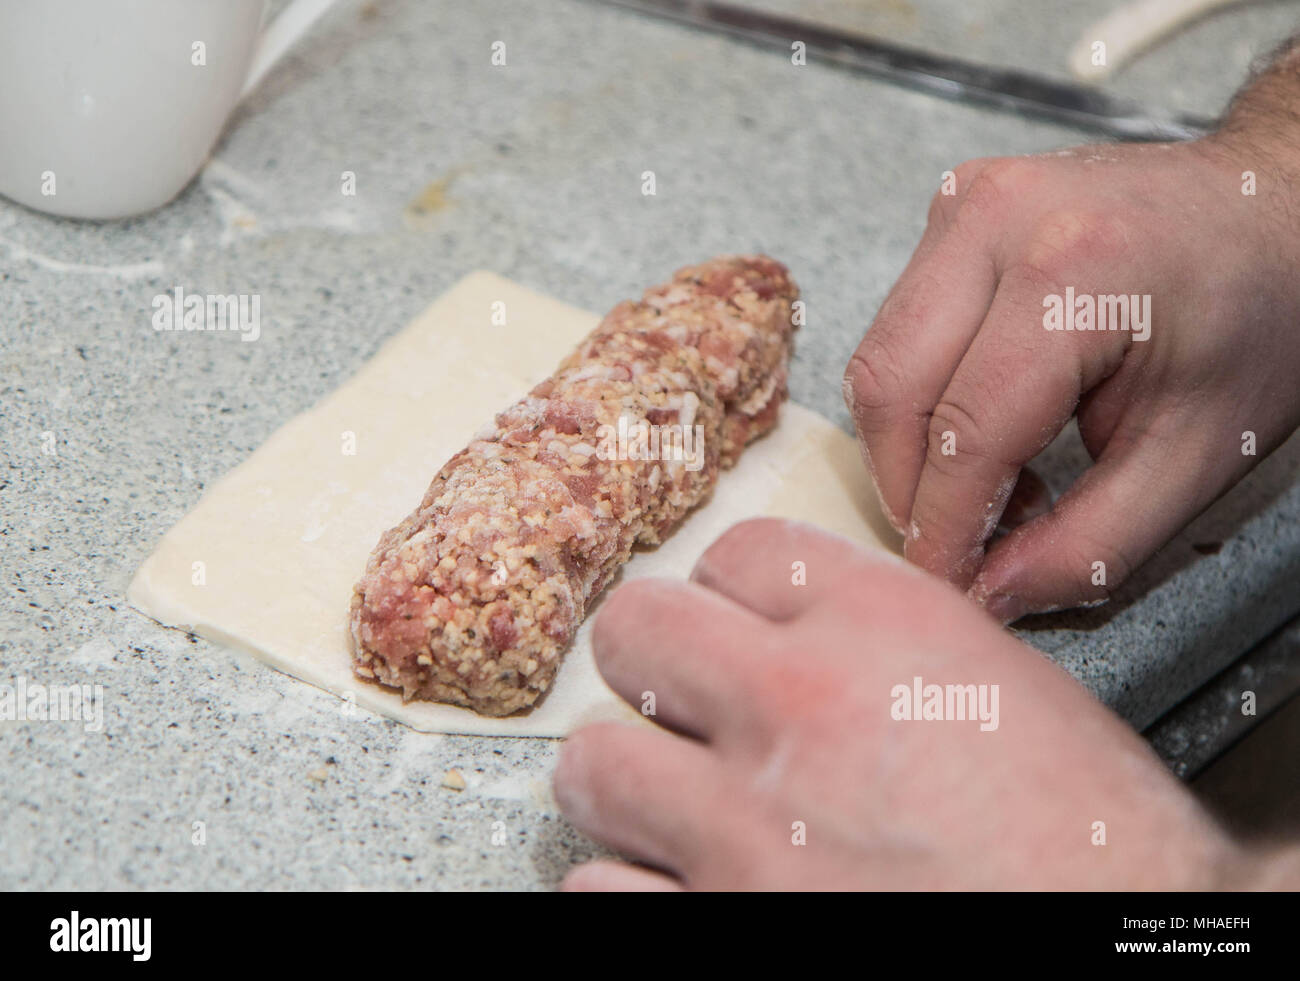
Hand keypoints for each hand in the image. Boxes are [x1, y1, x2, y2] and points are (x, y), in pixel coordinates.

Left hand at [553, 519, 1243, 889]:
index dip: (731, 593)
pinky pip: (600, 889)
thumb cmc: (1091, 842)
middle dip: (653, 665)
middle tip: (682, 706)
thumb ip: (885, 644)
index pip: (737, 552)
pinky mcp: (717, 925)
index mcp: (886, 627)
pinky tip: (688, 891)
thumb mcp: (1004, 688)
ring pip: (595, 765)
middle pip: (636, 630)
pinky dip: (635, 890)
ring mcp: (747, 829)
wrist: (1126, 946)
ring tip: (678, 814)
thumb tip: (793, 635)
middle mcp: (801, 708)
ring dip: (631, 788)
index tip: (737, 626)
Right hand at [843, 138, 1299, 620]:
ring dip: (908, 445)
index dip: (944, 526)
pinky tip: (982, 424)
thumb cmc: (1261, 312)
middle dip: (909, 488)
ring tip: (988, 480)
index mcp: (1075, 276)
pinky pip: (896, 326)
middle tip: (961, 540)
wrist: (1278, 208)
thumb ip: (1092, 543)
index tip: (946, 580)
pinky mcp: (953, 210)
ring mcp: (967, 204)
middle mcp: (1000, 221)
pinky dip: (918, 397)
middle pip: (890, 390)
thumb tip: (991, 591)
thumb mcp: (1197, 455)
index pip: (965, 432)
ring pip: (877, 359)